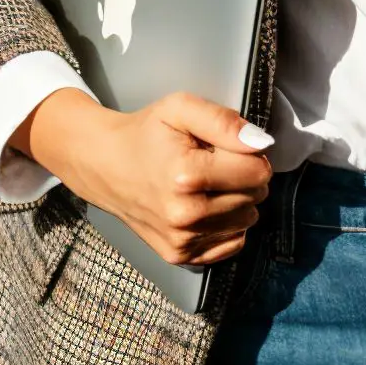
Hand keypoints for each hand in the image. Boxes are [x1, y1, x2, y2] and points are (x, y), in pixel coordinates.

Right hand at [14, 88, 273, 266]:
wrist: (104, 166)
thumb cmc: (146, 134)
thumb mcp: (180, 108)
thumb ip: (223, 121)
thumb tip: (261, 143)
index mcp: (186, 176)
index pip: (257, 171)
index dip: (250, 155)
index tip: (227, 148)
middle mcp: (185, 215)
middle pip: (255, 197)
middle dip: (244, 177)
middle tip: (214, 164)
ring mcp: (182, 240)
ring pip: (246, 221)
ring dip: (237, 201)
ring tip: (207, 185)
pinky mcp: (179, 255)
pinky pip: (232, 243)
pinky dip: (227, 225)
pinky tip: (205, 207)